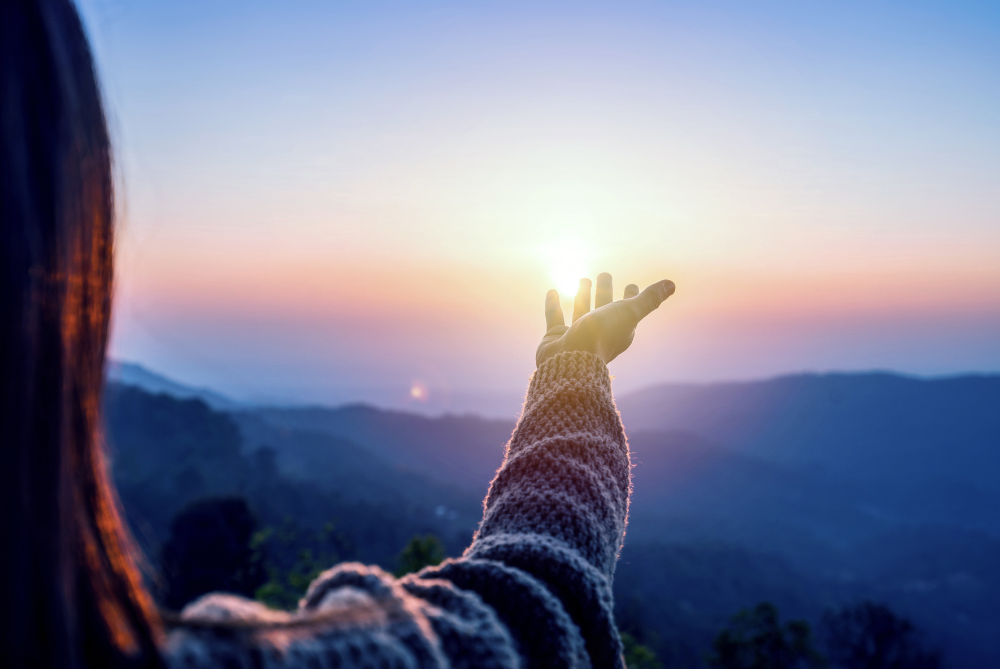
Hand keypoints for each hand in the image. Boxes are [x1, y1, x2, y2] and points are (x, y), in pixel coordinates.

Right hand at [536, 273, 674, 367]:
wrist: (569, 363)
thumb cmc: (601, 337)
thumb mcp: (628, 313)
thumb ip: (648, 299)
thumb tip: (672, 284)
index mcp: (620, 330)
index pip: (628, 309)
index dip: (631, 296)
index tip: (632, 284)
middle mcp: (599, 332)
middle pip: (604, 307)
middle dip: (605, 291)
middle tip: (604, 274)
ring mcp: (577, 335)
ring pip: (581, 310)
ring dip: (583, 295)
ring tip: (583, 278)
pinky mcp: (556, 338)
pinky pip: (555, 317)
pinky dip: (553, 304)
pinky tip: (552, 290)